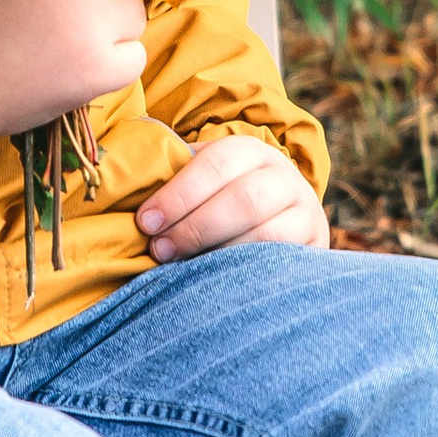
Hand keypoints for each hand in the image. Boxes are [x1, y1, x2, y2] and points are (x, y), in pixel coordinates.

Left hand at [137, 133, 328, 263]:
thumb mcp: (201, 180)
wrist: (279, 222)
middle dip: (195, 227)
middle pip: (244, 199)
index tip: (146, 221)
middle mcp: (284, 175)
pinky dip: (246, 274)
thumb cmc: (218, 203)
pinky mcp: (314, 248)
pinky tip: (216, 285)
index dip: (180, 194)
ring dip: (219, 253)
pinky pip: (281, 263)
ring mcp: (305, 212)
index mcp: (251, 151)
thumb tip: (123, 179)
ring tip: (181, 270)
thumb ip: (171, 177)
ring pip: (266, 233)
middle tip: (159, 250)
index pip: (218, 164)